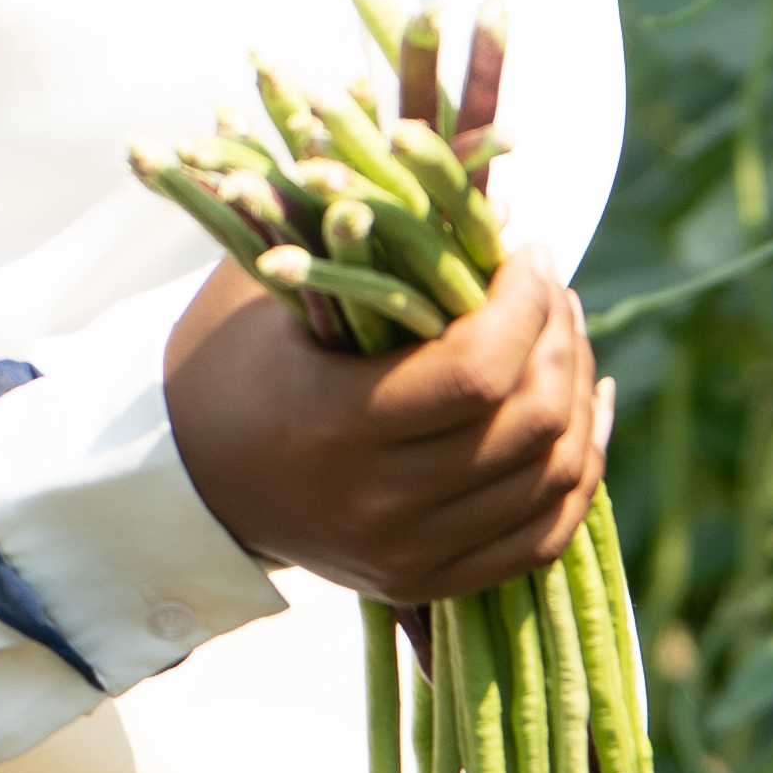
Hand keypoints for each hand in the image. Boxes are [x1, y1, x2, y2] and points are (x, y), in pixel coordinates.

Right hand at [163, 249, 603, 605]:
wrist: (186, 474)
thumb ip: (367, 229)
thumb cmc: (234, 352)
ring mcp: (407, 554)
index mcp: (335, 426)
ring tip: (563, 330)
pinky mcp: (427, 581)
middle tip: (551, 285)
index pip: (476, 374)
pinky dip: (581, 467)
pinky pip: (543, 535)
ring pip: (551, 480)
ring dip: (579, 392)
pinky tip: (586, 403)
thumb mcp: (277, 279)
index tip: (529, 250)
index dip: (524, 304)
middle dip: (560, 338)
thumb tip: (485, 192)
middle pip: (527, 427)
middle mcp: (377, 506)